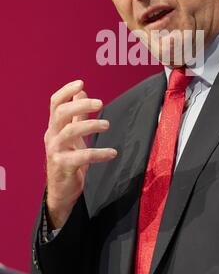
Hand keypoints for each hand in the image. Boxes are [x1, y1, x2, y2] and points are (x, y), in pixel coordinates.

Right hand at [44, 79, 116, 227]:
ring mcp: (55, 151)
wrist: (62, 191)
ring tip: (107, 125)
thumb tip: (82, 92)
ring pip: (70, 131)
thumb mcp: (73, 135)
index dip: (66, 91)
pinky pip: (82, 156)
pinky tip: (112, 153)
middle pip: (61, 113)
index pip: (55, 103)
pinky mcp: (63, 166)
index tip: (81, 82)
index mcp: (54, 126)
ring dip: (91, 125)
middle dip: (81, 106)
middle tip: (100, 103)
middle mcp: (52, 136)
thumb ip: (77, 115)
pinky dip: (99, 153)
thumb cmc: (69, 159)